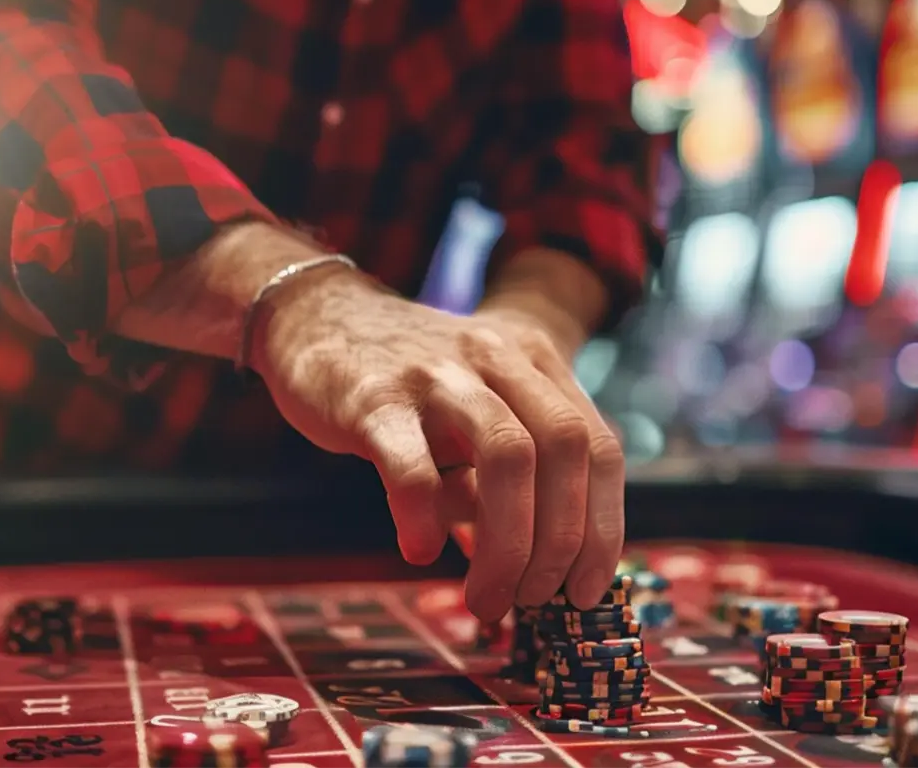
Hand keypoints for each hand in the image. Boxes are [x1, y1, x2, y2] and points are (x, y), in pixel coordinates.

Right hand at [250, 273, 624, 620]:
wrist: (314, 317)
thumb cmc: (405, 384)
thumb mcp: (473, 415)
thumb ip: (505, 481)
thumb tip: (530, 573)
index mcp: (534, 360)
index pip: (598, 446)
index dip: (602, 526)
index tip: (585, 590)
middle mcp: (496, 357)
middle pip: (562, 449)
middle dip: (559, 541)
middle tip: (531, 600)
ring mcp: (436, 373)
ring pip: (506, 455)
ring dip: (508, 544)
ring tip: (486, 599)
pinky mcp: (372, 397)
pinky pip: (413, 466)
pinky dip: (425, 518)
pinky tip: (419, 550)